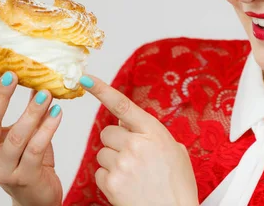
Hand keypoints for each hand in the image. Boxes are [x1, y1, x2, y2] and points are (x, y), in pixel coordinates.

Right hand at [0, 62, 62, 205]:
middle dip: (0, 97)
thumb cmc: (28, 159)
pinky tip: (58, 112)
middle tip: (13, 74)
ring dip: (31, 112)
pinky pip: (36, 149)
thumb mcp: (22, 131)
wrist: (36, 196)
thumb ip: (26, 107)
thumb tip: (36, 74)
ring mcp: (2, 169)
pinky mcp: (23, 178)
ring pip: (16, 137)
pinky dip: (48, 129)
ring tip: (45, 93)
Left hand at [80, 75, 198, 205]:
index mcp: (153, 132)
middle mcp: (136, 145)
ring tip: (132, 174)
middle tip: (132, 156)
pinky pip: (99, 172)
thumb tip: (129, 125)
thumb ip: (152, 134)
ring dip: (112, 161)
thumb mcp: (174, 150)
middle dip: (116, 141)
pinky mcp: (111, 183)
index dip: (102, 90)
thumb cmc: (177, 184)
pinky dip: (109, 178)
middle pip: (108, 132)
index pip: (123, 105)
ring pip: (102, 152)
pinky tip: (126, 185)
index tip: (86, 78)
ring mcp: (122, 164)